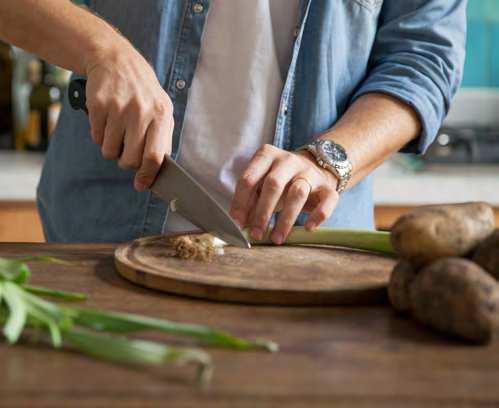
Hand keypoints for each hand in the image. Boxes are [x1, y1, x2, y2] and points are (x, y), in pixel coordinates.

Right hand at [84, 39, 173, 191]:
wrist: (116, 60)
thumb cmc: (143, 93)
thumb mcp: (161, 110)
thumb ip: (162, 139)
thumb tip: (156, 172)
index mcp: (161, 115)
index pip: (155, 156)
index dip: (147, 175)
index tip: (140, 185)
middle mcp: (141, 111)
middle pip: (130, 159)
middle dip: (127, 163)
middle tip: (126, 152)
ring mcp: (118, 107)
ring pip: (110, 152)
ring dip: (112, 149)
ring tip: (117, 132)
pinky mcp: (97, 104)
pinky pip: (96, 138)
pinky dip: (100, 136)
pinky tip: (106, 120)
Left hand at [230, 144, 338, 244]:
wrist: (314, 167)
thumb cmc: (280, 181)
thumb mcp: (261, 185)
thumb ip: (250, 201)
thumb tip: (240, 223)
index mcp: (267, 156)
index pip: (249, 179)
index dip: (241, 203)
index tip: (238, 224)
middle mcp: (288, 161)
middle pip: (274, 184)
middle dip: (262, 212)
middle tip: (256, 234)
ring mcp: (309, 172)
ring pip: (298, 193)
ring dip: (285, 219)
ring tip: (276, 238)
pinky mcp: (327, 187)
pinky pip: (327, 200)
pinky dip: (319, 215)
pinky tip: (308, 228)